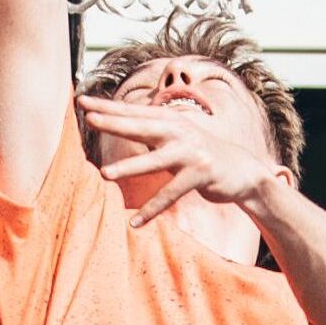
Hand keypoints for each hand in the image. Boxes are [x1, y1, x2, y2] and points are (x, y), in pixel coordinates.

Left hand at [77, 93, 289, 224]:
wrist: (242, 171)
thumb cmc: (201, 155)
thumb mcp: (176, 138)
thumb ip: (150, 131)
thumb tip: (118, 122)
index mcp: (170, 120)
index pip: (133, 111)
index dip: (108, 106)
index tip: (82, 101)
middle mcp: (180, 131)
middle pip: (142, 126)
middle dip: (115, 123)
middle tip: (90, 119)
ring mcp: (191, 152)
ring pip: (155, 160)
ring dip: (130, 167)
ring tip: (105, 174)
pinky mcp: (200, 174)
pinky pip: (172, 193)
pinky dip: (153, 209)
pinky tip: (135, 223)